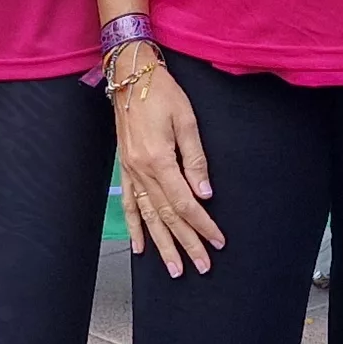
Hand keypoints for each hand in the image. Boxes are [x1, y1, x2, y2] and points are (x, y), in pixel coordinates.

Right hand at [109, 43, 224, 275]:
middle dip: (186, 243)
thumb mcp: (186, 120)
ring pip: (148, 216)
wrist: (130, 75)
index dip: (203, 225)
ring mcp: (130, 171)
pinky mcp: (125, 168)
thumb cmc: (162, 93)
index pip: (185, 203)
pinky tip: (140, 247)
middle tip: (202, 266)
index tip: (217, 241)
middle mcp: (142, 171)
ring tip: (174, 268)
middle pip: (167, 216)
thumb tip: (205, 193)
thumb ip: (195, 159)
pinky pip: (129, 204)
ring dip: (162, 245)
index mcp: (159, 160)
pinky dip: (135, 227)